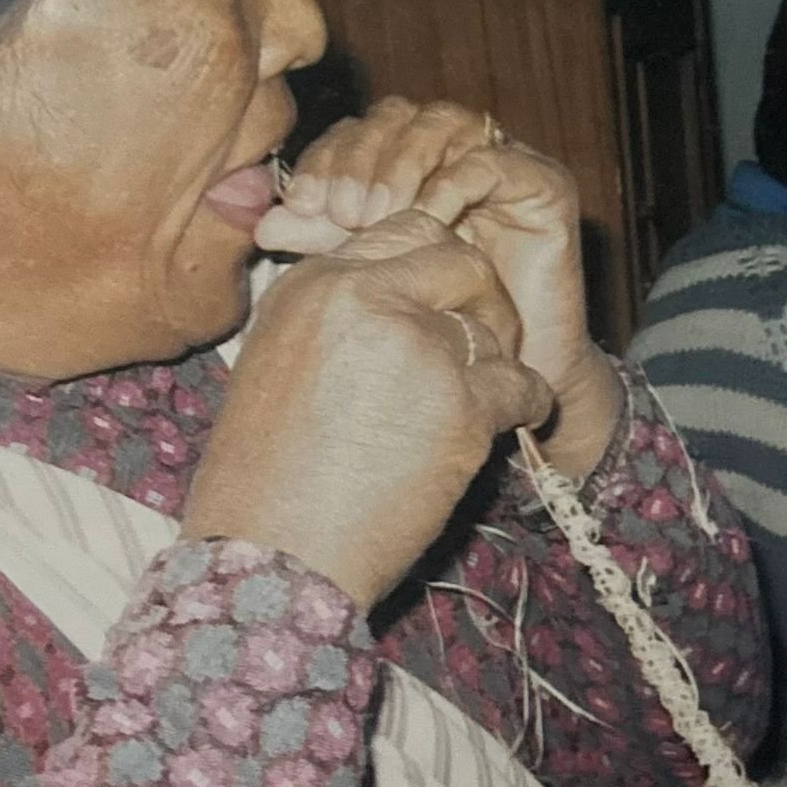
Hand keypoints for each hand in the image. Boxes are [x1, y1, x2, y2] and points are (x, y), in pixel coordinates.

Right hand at [183, 211, 552, 610]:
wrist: (268, 556)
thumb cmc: (262, 480)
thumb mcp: (275, 366)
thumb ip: (334, 319)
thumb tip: (397, 303)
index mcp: (311, 284)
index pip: (403, 231)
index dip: (435, 268)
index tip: (442, 306)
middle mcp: (362, 298)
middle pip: (459, 258)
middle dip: (482, 296)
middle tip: (482, 341)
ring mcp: (414, 346)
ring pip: (492, 325)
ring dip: (497, 360)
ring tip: (481, 399)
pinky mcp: (459, 404)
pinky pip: (520, 383)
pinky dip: (525, 404)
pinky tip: (511, 423)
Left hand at [256, 97, 621, 477]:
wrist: (502, 374)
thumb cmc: (432, 328)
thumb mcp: (365, 278)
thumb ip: (322, 243)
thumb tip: (262, 223)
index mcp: (401, 166)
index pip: (354, 134)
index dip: (324, 160)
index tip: (300, 205)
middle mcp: (449, 154)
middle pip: (395, 117)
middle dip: (359, 159)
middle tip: (340, 210)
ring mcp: (498, 163)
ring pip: (444, 123)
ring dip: (402, 163)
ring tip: (377, 214)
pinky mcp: (543, 184)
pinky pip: (494, 161)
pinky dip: (455, 181)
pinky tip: (428, 216)